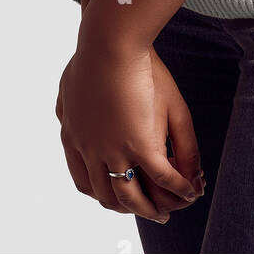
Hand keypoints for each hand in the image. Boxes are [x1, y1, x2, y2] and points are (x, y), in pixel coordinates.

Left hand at [55, 34, 199, 221]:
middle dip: (128, 207)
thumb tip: (64, 118)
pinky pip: (163, 177)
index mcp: (73, 138)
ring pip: (133, 197)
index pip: (84, 181)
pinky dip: (177, 188)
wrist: (108, 42)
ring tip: (168, 211)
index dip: (101, 193)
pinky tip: (190, 191)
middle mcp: (91, 152)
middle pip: (109, 195)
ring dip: (152, 208)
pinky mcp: (140, 145)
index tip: (114, 196)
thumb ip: (67, 107)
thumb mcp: (70, 85)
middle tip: (147, 210)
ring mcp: (115, 152)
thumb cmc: (92, 54)